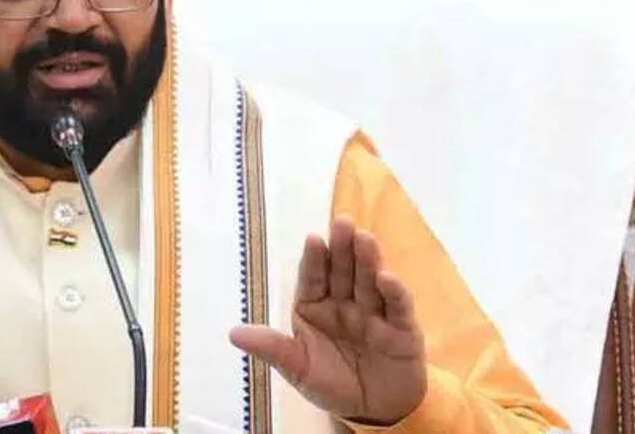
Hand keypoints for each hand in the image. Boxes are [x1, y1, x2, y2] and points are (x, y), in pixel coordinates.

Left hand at [229, 216, 425, 424]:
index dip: (313, 259)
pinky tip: (387, 277)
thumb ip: (272, 348)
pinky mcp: (401, 329)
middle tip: (342, 222)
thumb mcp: (298, 368)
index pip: (312, 278)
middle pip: (343, 272)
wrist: (374, 412)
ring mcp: (373, 313)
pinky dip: (393, 292)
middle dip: (342, 248)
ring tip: (364, 238)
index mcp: (315, 306)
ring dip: (368, 260)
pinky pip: (397, 307)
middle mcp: (344, 303)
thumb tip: (233, 334)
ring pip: (369, 282)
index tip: (312, 239)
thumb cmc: (332, 383)